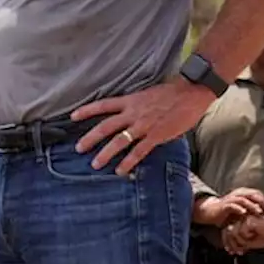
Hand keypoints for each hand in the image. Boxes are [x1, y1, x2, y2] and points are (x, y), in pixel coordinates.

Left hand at [73, 79, 215, 175]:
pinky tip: (120, 171)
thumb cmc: (171, 93)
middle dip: (90, 138)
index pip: (103, 105)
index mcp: (130, 101)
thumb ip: (134, 105)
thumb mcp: (146, 95)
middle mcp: (133, 113)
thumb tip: (127, 115)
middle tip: (79, 148)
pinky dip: (128, 162)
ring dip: (105, 153)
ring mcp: (144, 125)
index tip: (72, 116)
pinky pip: (138, 151)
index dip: (87, 110)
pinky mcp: (156, 136)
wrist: (191, 93)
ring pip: (119, 141)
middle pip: (105, 126)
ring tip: (95, 164)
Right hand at [193, 188, 263, 226]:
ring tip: (258, 212)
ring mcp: (230, 200)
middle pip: (251, 194)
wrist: (209, 212)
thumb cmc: (228, 212)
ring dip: (251, 205)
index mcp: (241, 193)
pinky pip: (232, 205)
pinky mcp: (223, 206)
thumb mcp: (241, 209)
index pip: (256, 193)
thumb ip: (251, 208)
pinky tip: (244, 213)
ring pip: (242, 199)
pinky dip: (239, 209)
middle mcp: (236, 194)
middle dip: (260, 201)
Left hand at [222, 215, 263, 254]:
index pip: (226, 232)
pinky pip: (242, 232)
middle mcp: (238, 218)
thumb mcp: (249, 242)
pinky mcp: (248, 219)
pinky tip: (255, 234)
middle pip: (228, 233)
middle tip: (239, 251)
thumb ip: (237, 242)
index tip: (230, 251)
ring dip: (242, 242)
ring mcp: (243, 218)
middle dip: (233, 244)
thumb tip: (227, 247)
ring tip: (250, 243)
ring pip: (234, 233)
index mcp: (237, 222)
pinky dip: (249, 237)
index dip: (227, 243)